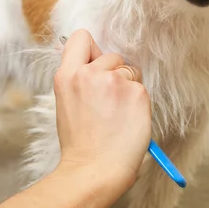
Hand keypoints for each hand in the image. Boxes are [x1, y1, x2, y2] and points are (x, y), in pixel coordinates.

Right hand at [54, 30, 150, 190]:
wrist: (94, 170)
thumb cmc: (80, 142)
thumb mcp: (67, 102)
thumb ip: (80, 78)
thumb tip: (97, 61)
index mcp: (67, 75)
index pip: (81, 37)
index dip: (91, 49)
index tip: (94, 64)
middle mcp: (89, 73)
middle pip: (112, 55)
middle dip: (114, 73)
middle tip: (107, 103)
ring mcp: (114, 81)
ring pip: (129, 70)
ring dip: (128, 87)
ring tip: (116, 114)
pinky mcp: (136, 92)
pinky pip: (141, 87)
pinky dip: (138, 102)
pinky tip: (127, 120)